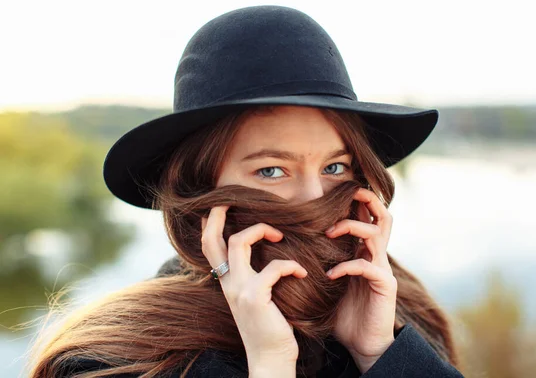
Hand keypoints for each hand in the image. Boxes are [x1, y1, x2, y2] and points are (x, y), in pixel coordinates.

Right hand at [201, 206, 306, 375]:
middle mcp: (227, 282)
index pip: (209, 246)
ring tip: (280, 235)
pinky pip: (272, 266)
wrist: (271, 358)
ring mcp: (238, 289)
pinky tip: (302, 271)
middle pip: (212, 239)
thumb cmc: (270, 326)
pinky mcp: (255, 296)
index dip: (211, 224)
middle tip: (232, 199)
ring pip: (238, 242)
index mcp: (227, 281)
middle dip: (220, 214)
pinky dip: (290, 264)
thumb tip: (266, 255)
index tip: (222, 207)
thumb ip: (254, 277)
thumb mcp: (256, 298)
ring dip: (261, 230)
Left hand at [324, 188, 397, 372]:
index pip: (366, 215)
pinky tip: (330, 274)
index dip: (354, 200)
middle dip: (366, 198)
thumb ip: (314, 263)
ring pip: (375, 232)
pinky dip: (347, 265)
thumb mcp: (325, 282)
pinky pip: (368, 266)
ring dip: (351, 227)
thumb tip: (282, 249)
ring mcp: (383, 268)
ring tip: (328, 233)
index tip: (329, 194)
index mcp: (364, 250)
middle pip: (382, 214)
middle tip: (344, 193)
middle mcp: (376, 254)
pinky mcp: (385, 285)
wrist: (362, 344)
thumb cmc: (342, 313)